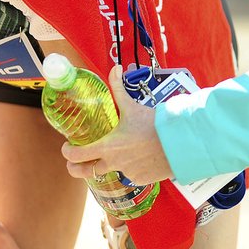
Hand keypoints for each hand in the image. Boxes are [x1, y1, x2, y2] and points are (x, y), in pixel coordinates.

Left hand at [62, 65, 171, 184]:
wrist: (181, 143)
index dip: (68, 152)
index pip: (77, 156)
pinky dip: (130, 167)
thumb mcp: (132, 106)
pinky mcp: (142, 180)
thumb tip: (114, 68)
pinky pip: (130, 175)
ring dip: (108, 164)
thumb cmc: (154, 125)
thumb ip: (118, 88)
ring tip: (115, 152)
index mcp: (108, 147)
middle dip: (75, 169)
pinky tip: (138, 156)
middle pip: (86, 172)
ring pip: (111, 172)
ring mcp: (128, 174)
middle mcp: (115, 164)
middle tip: (74, 163)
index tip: (67, 147)